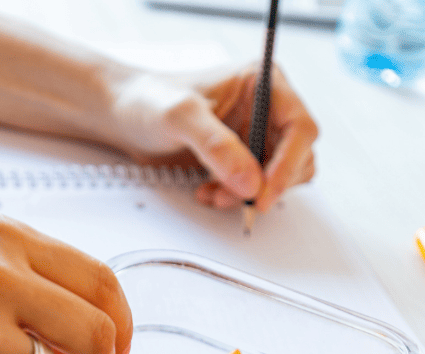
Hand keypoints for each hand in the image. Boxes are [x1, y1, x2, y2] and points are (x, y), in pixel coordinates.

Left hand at [112, 64, 317, 212]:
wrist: (125, 117)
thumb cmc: (148, 100)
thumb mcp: (181, 116)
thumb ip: (217, 146)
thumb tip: (250, 182)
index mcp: (263, 83)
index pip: (299, 127)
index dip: (288, 164)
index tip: (265, 192)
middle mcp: (265, 109)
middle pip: (296, 157)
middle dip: (268, 184)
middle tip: (238, 199)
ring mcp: (254, 136)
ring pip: (276, 177)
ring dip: (249, 194)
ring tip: (214, 194)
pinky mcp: (240, 159)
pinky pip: (253, 188)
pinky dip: (235, 198)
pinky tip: (208, 192)